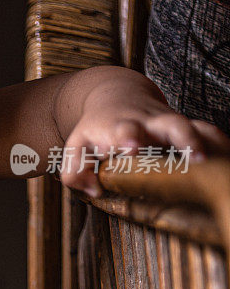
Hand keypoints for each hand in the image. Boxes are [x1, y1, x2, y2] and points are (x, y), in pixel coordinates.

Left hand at [57, 86, 229, 196]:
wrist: (116, 98)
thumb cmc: (96, 132)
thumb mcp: (77, 147)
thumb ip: (74, 170)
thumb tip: (92, 189)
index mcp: (118, 127)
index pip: (123, 129)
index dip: (127, 137)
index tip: (130, 146)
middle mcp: (149, 124)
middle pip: (169, 123)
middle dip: (180, 137)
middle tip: (192, 154)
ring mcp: (170, 125)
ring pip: (193, 127)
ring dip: (204, 143)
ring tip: (212, 161)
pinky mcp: (188, 128)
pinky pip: (209, 132)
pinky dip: (219, 143)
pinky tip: (227, 159)